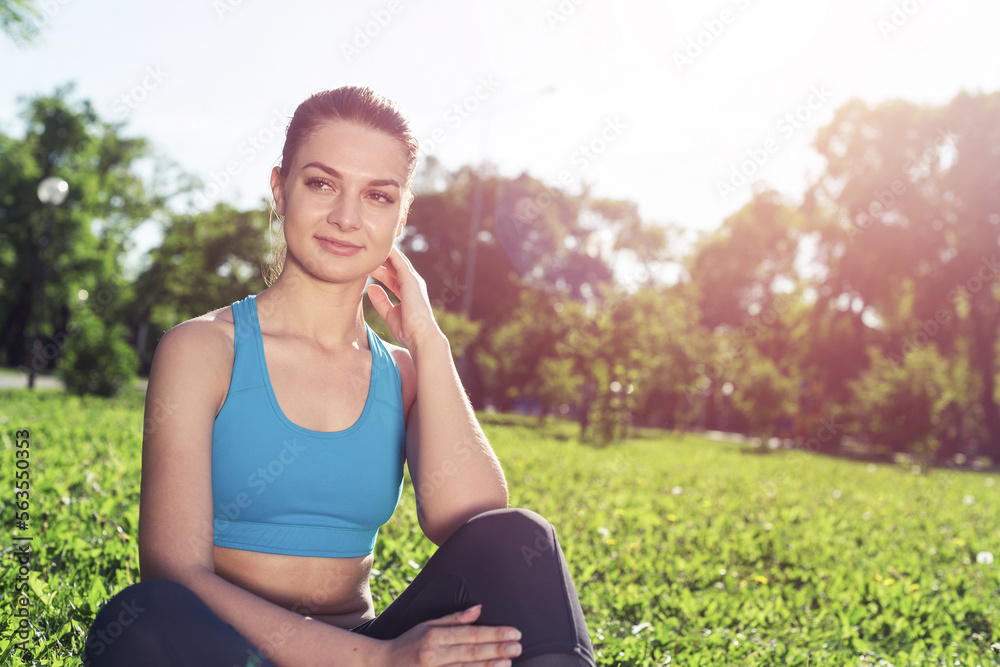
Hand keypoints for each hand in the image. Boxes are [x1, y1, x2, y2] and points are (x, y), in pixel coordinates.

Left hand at [368, 245, 442, 349]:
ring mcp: (413, 280)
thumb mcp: (389, 314)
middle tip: (367, 252)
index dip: (382, 271)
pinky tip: (379, 247)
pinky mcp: (411, 279)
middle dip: (382, 260)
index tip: (369, 266)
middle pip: (395, 267)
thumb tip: (371, 288)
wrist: (420, 336)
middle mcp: (412, 284)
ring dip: (385, 254)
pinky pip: (399, 262)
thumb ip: (381, 301)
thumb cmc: (408, 330)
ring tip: (371, 245)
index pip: (393, 277)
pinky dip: (390, 254)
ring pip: (397, 261)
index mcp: (407, 293)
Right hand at [377, 605, 522, 666]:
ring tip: (510, 661)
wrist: (382, 666)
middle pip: (472, 652)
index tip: (513, 632)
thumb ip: (455, 619)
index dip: (493, 633)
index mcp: (433, 636)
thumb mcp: (427, 625)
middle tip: (518, 646)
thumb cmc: (408, 643)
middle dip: (498, 649)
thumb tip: (479, 609)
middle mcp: (434, 656)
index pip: (470, 634)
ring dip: (491, 666)